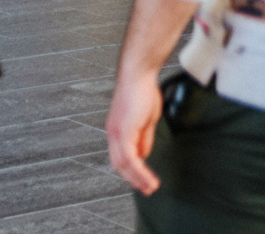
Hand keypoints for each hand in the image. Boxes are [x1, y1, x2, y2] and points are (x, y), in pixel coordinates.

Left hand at [106, 67, 164, 194]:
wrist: (138, 74)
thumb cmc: (142, 91)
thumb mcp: (145, 120)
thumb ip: (143, 138)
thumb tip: (143, 155)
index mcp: (117, 130)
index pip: (120, 157)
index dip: (131, 172)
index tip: (144, 183)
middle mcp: (113, 132)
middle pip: (119, 164)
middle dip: (134, 180)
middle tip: (148, 190)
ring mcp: (116, 131)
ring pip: (123, 163)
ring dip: (138, 178)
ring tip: (151, 188)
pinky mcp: (123, 129)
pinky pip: (129, 156)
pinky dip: (139, 170)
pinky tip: (149, 177)